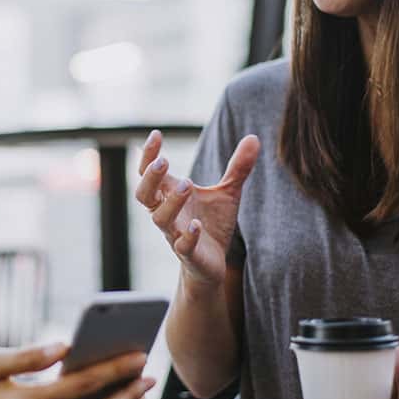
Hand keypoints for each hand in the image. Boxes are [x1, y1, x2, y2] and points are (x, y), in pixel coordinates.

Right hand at [135, 129, 258, 285]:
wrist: (213, 264)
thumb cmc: (212, 224)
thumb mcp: (228, 193)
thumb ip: (237, 167)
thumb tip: (254, 138)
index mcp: (170, 195)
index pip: (148, 173)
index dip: (148, 155)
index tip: (156, 134)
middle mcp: (167, 213)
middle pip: (144, 194)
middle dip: (150, 178)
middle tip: (164, 161)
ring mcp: (175, 234)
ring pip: (160, 218)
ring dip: (171, 201)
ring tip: (188, 184)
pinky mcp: (189, 254)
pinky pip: (182, 246)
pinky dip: (187, 236)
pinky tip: (197, 225)